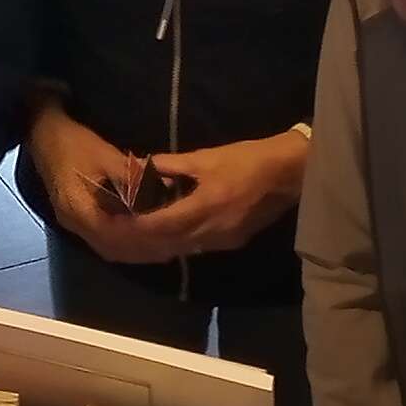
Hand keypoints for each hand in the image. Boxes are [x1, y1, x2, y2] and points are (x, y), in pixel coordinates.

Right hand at [27, 101, 173, 261]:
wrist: (44, 135)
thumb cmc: (74, 143)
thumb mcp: (105, 155)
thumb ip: (133, 176)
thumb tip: (166, 187)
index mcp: (78, 207)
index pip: (112, 233)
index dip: (140, 236)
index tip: (166, 234)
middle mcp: (74, 223)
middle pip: (112, 248)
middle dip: (142, 249)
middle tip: (173, 246)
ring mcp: (74, 224)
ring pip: (108, 248)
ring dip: (135, 250)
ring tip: (164, 247)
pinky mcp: (78, 221)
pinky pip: (104, 241)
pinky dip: (126, 244)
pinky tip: (145, 241)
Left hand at [119, 128, 307, 259]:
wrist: (289, 173)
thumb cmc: (247, 160)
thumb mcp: (206, 157)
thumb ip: (171, 165)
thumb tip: (141, 167)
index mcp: (204, 206)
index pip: (160, 225)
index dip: (136, 226)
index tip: (116, 221)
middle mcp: (212, 231)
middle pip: (168, 243)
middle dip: (143, 238)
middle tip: (120, 230)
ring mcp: (223, 241)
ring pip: (182, 248)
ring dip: (160, 243)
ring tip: (138, 233)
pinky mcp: (233, 243)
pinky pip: (198, 247)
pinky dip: (179, 242)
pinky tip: (168, 233)